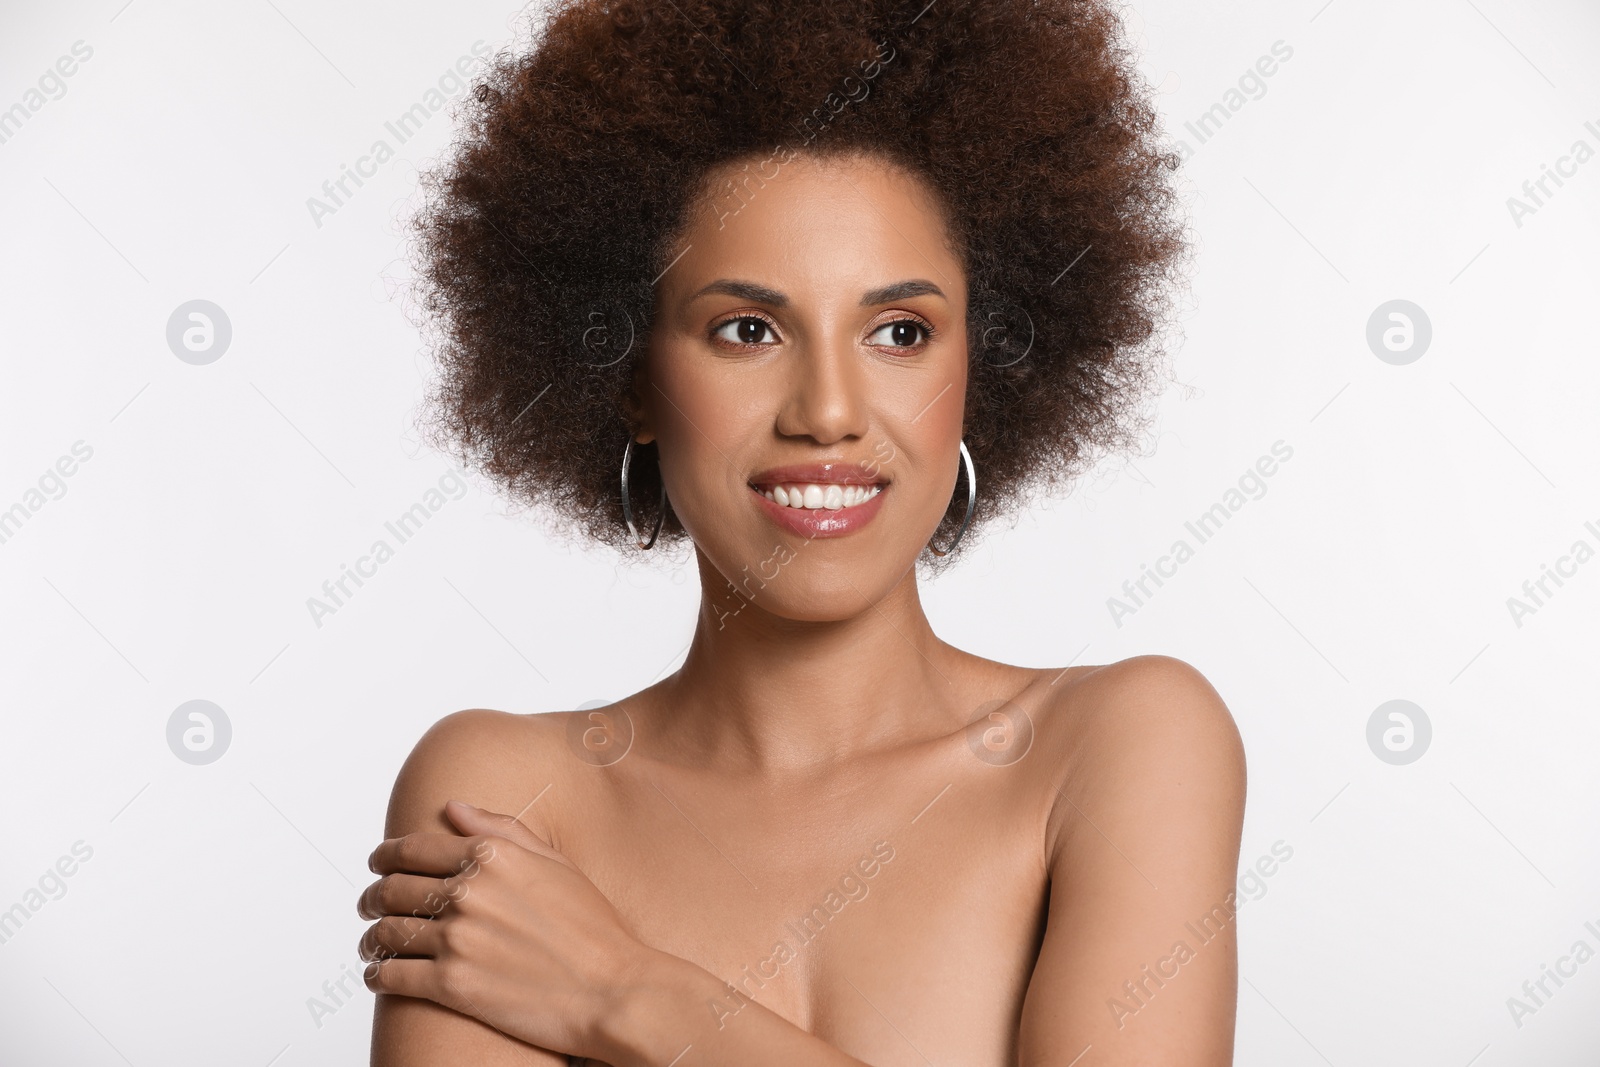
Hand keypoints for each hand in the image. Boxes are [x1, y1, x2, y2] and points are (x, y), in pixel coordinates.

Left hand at [357, 800, 650, 1057]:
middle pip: (392, 887)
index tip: (378, 862)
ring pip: (387, 931)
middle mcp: (469, 892)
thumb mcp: (554, 863)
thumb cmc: (592, 926)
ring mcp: (458, 939)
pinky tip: (379, 974)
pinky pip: (391, 975)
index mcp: (492, 855)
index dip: (386, 854)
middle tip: (369, 904)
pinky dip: (377, 973)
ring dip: (371, 935)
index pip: (414, 847)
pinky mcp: (452, 986)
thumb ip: (501, 829)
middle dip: (372, 895)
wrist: (612, 990)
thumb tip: (453, 807)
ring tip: (372, 941)